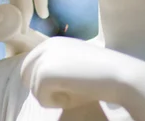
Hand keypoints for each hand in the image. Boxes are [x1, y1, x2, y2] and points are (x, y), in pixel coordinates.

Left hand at [20, 37, 144, 109]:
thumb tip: (37, 82)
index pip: (30, 65)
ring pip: (34, 89)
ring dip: (53, 97)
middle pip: (25, 75)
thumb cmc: (102, 74)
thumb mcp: (75, 65)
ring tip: (76, 91)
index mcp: (52, 42)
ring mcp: (43, 59)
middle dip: (42, 89)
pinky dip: (58, 103)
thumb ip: (57, 67)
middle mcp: (45, 46)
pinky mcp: (43, 74)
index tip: (64, 87)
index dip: (42, 82)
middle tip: (68, 92)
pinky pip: (41, 98)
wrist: (119, 75)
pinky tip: (76, 94)